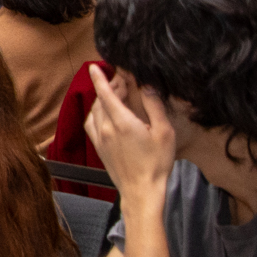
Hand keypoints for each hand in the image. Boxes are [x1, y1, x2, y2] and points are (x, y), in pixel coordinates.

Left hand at [84, 65, 175, 201]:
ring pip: (95, 111)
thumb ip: (154, 106)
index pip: (105, 93)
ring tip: (116, 95)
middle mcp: (106, 128)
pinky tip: (104, 114)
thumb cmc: (156, 163)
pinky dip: (96, 113)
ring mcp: (100, 139)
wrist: (141, 191)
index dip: (100, 77)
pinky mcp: (98, 148)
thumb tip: (146, 86)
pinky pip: (91, 124)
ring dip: (103, 99)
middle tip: (122, 81)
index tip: (94, 65)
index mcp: (121, 121)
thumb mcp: (164, 132)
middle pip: (102, 100)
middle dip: (109, 87)